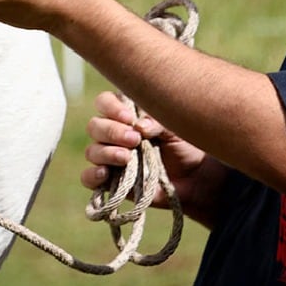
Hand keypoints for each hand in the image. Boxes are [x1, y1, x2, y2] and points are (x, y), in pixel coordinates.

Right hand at [81, 91, 227, 228]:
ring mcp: (110, 158)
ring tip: (127, 157)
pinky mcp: (111, 183)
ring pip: (92, 151)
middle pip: (95, 126)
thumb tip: (140, 127)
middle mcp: (113, 134)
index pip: (104, 102)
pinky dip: (92, 176)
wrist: (197, 179)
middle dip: (111, 132)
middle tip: (134, 140)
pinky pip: (88, 178)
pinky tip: (105, 174)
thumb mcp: (175, 127)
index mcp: (125, 114)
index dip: (111, 108)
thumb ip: (157, 121)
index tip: (129, 118)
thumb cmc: (185, 145)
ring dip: (106, 153)